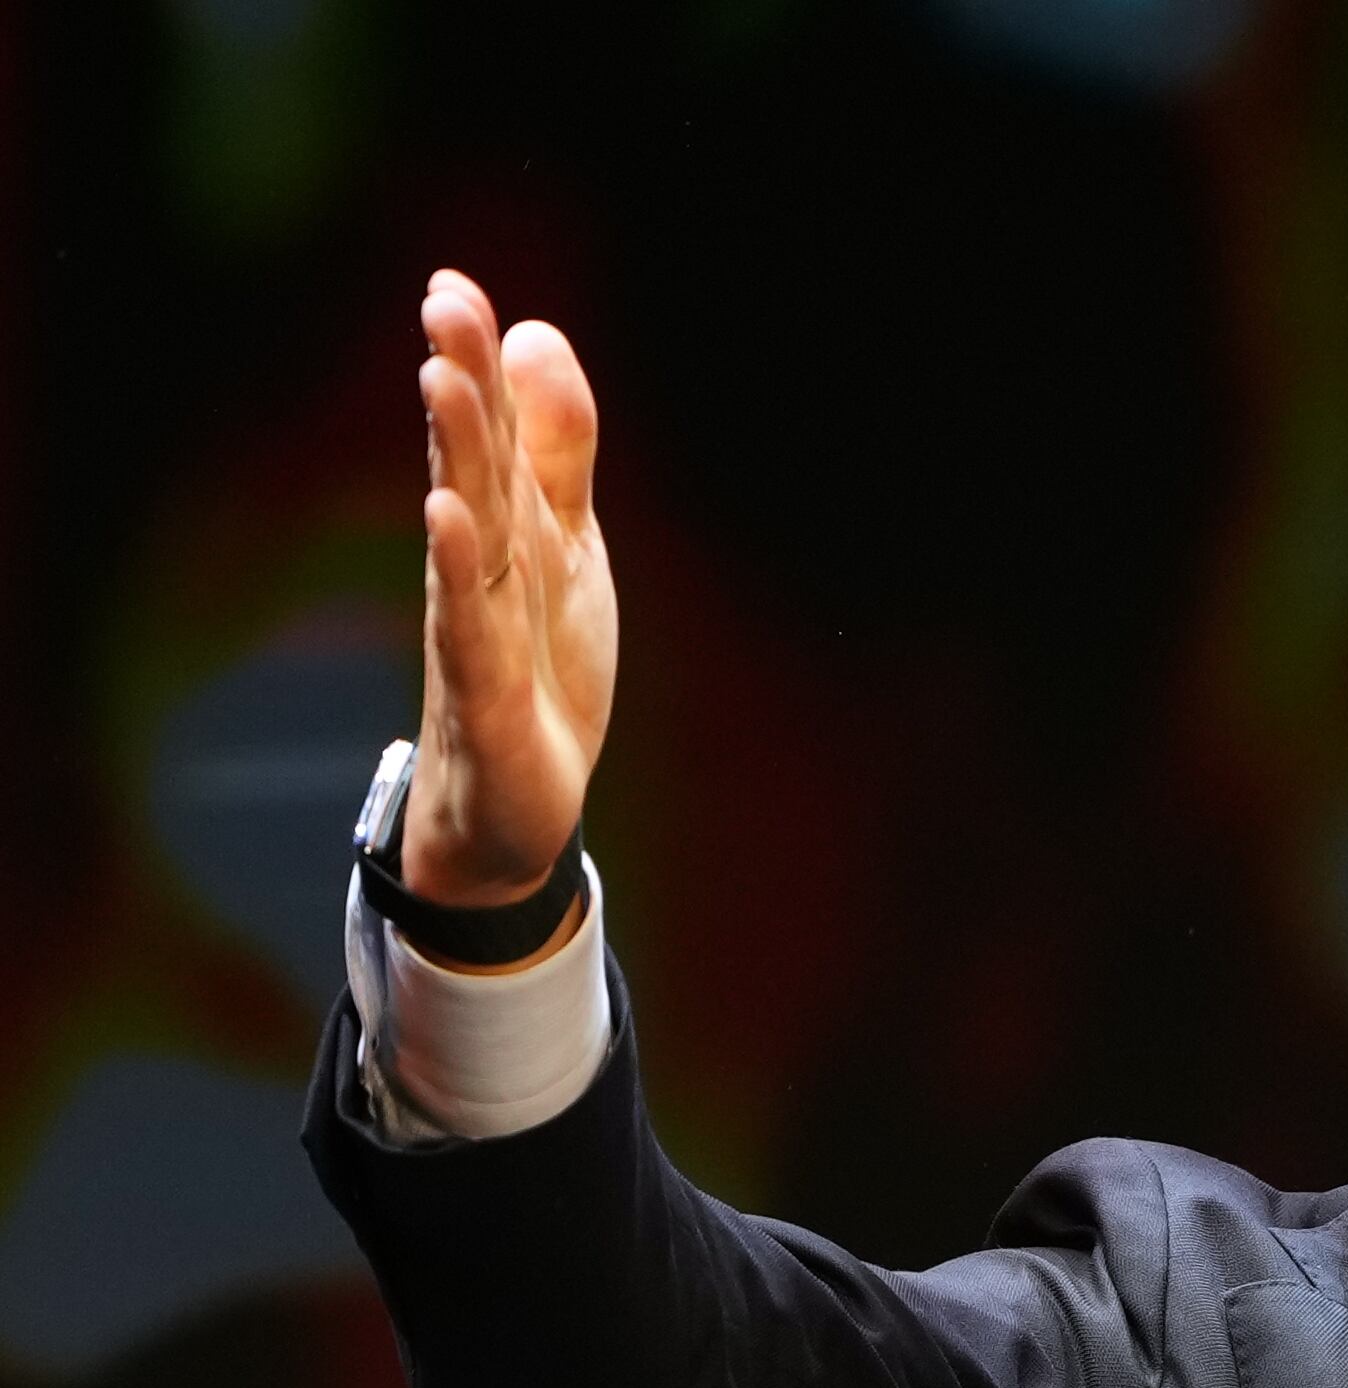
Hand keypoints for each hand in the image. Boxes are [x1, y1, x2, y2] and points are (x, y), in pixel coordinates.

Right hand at [406, 269, 615, 911]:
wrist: (519, 805)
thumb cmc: (535, 667)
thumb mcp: (565, 547)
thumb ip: (556, 452)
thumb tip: (538, 335)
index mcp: (504, 532)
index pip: (489, 436)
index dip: (476, 362)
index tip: (454, 283)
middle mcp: (479, 569)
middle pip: (472, 465)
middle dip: (461, 382)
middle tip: (445, 299)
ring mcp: (476, 630)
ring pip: (469, 531)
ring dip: (455, 455)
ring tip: (441, 377)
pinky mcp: (486, 697)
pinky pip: (469, 625)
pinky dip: (459, 571)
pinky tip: (444, 515)